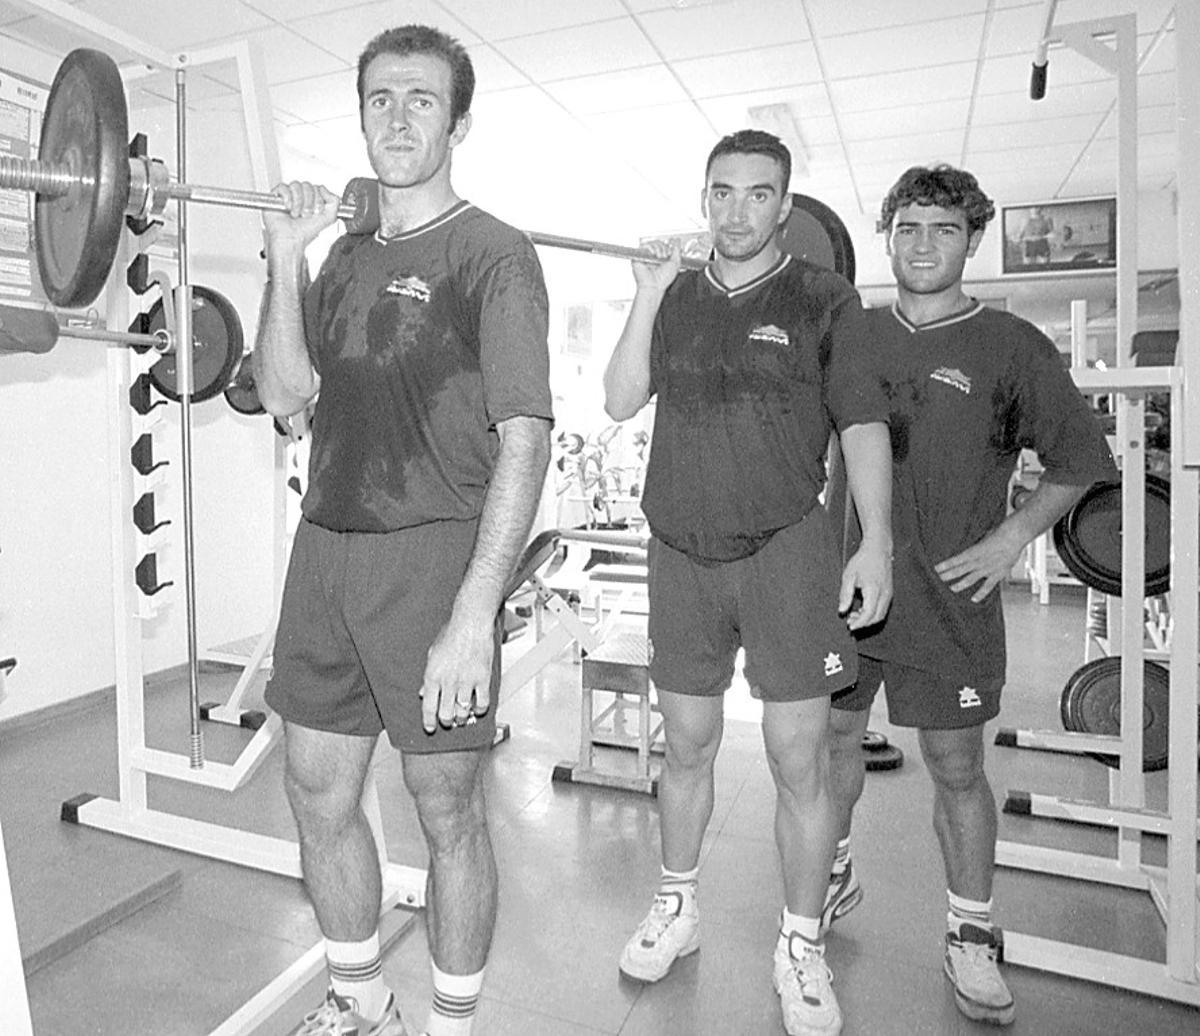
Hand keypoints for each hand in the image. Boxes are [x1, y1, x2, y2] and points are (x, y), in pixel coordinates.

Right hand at [262, 181, 340, 253]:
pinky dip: (287, 198)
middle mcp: (301, 197)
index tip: (317, 212)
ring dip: (299, 202)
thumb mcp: (329, 217)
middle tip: (306, 215)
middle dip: (309, 202)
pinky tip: (288, 208)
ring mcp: (288, 195)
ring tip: (297, 214)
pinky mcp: (276, 196)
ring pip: (296, 185)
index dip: (319, 199)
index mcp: (312, 199)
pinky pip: (283, 187)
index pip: (317, 187)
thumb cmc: (306, 232)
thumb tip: (324, 188)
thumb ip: (334, 202)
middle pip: (308, 185)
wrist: (292, 239)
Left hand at [419, 610, 495, 733]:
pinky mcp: (482, 679)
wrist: (471, 623)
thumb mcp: (432, 653)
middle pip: (445, 714)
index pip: (428, 706)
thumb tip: (423, 692)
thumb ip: (428, 676)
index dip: (428, 721)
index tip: (430, 727)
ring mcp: (466, 681)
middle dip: (446, 721)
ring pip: (463, 712)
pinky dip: (479, 709)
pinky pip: (482, 703)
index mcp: (433, 675)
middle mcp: (448, 681)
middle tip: (448, 721)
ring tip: (463, 716)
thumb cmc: (452, 633)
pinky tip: (477, 707)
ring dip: (462, 717)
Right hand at [631, 239, 681, 292]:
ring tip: (660, 257)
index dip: (668, 246)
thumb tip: (677, 241)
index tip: (671, 250)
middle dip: (664, 247)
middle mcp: (653, 257)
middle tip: (665, 256)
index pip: (664, 246)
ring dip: (659, 248)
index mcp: (661, 259)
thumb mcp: (675, 264)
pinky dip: (650, 247)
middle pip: (659, 243)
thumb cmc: (663, 279)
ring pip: (652, 243)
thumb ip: (677, 251)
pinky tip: (654, 254)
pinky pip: (644, 245)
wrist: (654, 286)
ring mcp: (646, 256)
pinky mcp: (639, 256)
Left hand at [838, 539, 891, 629]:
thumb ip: (845, 594)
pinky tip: (862, 610)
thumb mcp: (848, 576)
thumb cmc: (863, 560)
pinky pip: (882, 609)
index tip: (850, 626)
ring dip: (868, 619)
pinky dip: (873, 614)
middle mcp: (885, 594)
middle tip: (850, 622)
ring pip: (881, 615)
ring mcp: (889, 594)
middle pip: (876, 618)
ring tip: (854, 616)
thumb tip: (842, 610)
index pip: (868, 614)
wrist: (878, 550)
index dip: (859, 623)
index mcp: (874, 590)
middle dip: (863, 623)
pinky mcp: (889, 593)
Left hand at [934, 527, 1023, 602]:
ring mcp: (987, 569)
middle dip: (947, 575)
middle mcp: (978, 562)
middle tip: (937, 579)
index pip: (955, 560)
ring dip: (959, 585)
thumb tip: (969, 547)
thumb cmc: (999, 533)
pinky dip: (981, 593)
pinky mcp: (997, 574)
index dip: (944, 565)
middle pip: (959, 570)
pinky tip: (974, 599)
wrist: (1014, 536)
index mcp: (973, 552)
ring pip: (970, 579)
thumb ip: (975, 545)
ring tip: (951, 589)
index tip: (935, 568)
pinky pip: (987, 586)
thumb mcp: (982, 537)